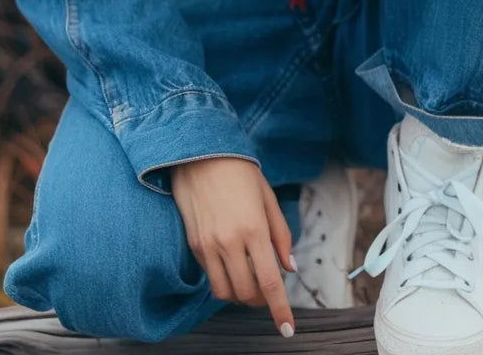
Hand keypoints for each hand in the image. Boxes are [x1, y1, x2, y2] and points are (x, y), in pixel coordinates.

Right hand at [171, 156, 296, 336]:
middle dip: (260, 300)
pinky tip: (231, 264)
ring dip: (240, 293)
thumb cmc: (240, 172)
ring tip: (249, 279)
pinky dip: (224, 279)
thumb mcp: (268, 198)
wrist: (200, 153)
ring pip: (225, 292)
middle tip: (268, 291)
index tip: (287, 328)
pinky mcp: (194, 244)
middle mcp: (230, 242)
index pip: (269, 282)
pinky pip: (210, 276)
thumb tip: (289, 268)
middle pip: (247, 292)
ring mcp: (209, 245)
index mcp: (254, 229)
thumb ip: (280, 235)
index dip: (279, 310)